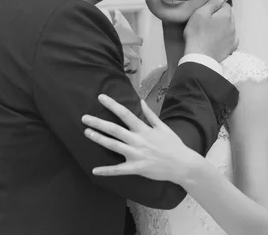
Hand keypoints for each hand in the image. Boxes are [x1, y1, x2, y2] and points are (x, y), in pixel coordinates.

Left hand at [81, 94, 199, 183]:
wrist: (183, 164)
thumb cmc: (173, 145)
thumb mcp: (163, 127)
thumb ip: (150, 114)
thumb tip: (141, 101)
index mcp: (144, 129)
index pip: (125, 113)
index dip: (112, 105)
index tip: (100, 97)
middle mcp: (138, 140)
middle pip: (115, 129)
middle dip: (98, 123)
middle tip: (84, 118)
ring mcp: (136, 155)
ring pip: (114, 146)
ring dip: (99, 139)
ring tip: (87, 133)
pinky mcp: (137, 168)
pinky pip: (119, 170)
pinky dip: (106, 171)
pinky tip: (94, 170)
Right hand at [184, 0, 237, 62]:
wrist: (200, 56)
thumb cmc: (197, 33)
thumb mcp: (200, 14)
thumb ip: (212, 3)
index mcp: (226, 15)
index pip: (225, 4)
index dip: (215, 6)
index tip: (206, 12)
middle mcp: (233, 25)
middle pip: (228, 15)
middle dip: (220, 16)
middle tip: (207, 22)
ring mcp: (233, 37)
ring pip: (230, 26)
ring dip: (223, 26)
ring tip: (211, 32)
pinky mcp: (232, 47)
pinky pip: (231, 38)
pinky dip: (226, 37)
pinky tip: (219, 39)